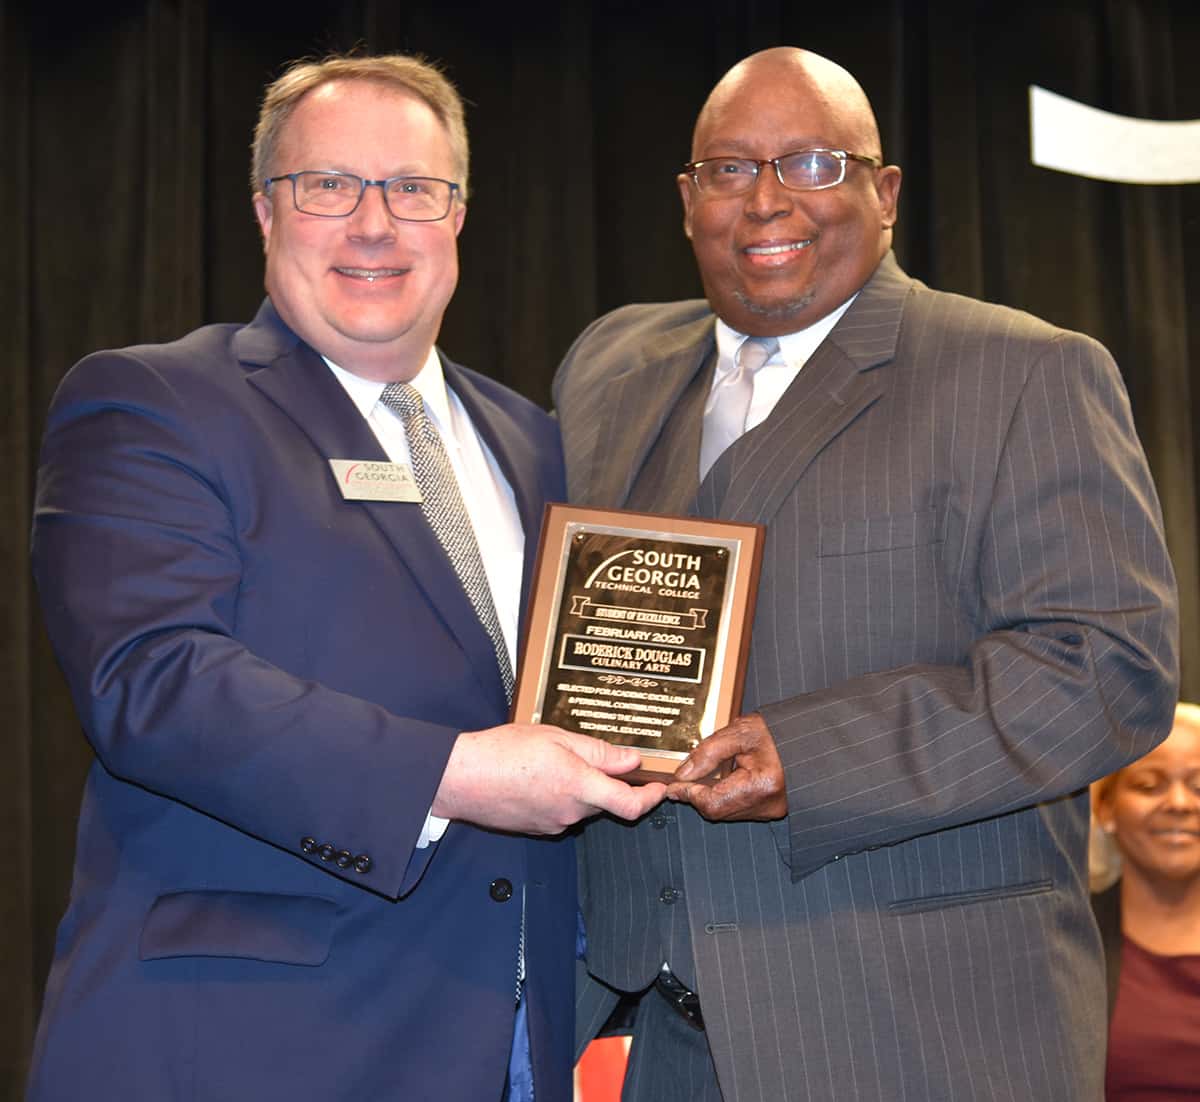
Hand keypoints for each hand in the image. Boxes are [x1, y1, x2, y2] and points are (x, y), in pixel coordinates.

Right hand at [431, 724, 666, 834]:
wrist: (461, 778)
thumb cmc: (503, 753)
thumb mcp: (557, 738)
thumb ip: (598, 752)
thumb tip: (631, 761)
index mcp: (579, 786)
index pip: (630, 805)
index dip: (650, 799)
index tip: (657, 788)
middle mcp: (570, 812)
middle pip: (604, 802)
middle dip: (603, 782)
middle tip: (588, 755)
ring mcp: (552, 824)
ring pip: (581, 806)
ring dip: (578, 788)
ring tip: (551, 761)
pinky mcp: (536, 829)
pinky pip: (560, 812)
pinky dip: (558, 796)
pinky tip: (537, 778)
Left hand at [666, 713, 786, 820]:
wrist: (806, 740)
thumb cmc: (779, 732)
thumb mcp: (740, 732)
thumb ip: (708, 752)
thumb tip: (682, 774)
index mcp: (762, 784)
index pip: (712, 802)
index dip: (688, 794)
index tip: (672, 785)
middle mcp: (768, 805)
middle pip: (717, 811)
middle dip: (697, 795)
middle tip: (683, 778)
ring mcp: (771, 811)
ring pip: (726, 812)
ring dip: (710, 795)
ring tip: (706, 772)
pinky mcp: (771, 810)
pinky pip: (737, 808)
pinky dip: (725, 796)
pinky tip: (723, 778)